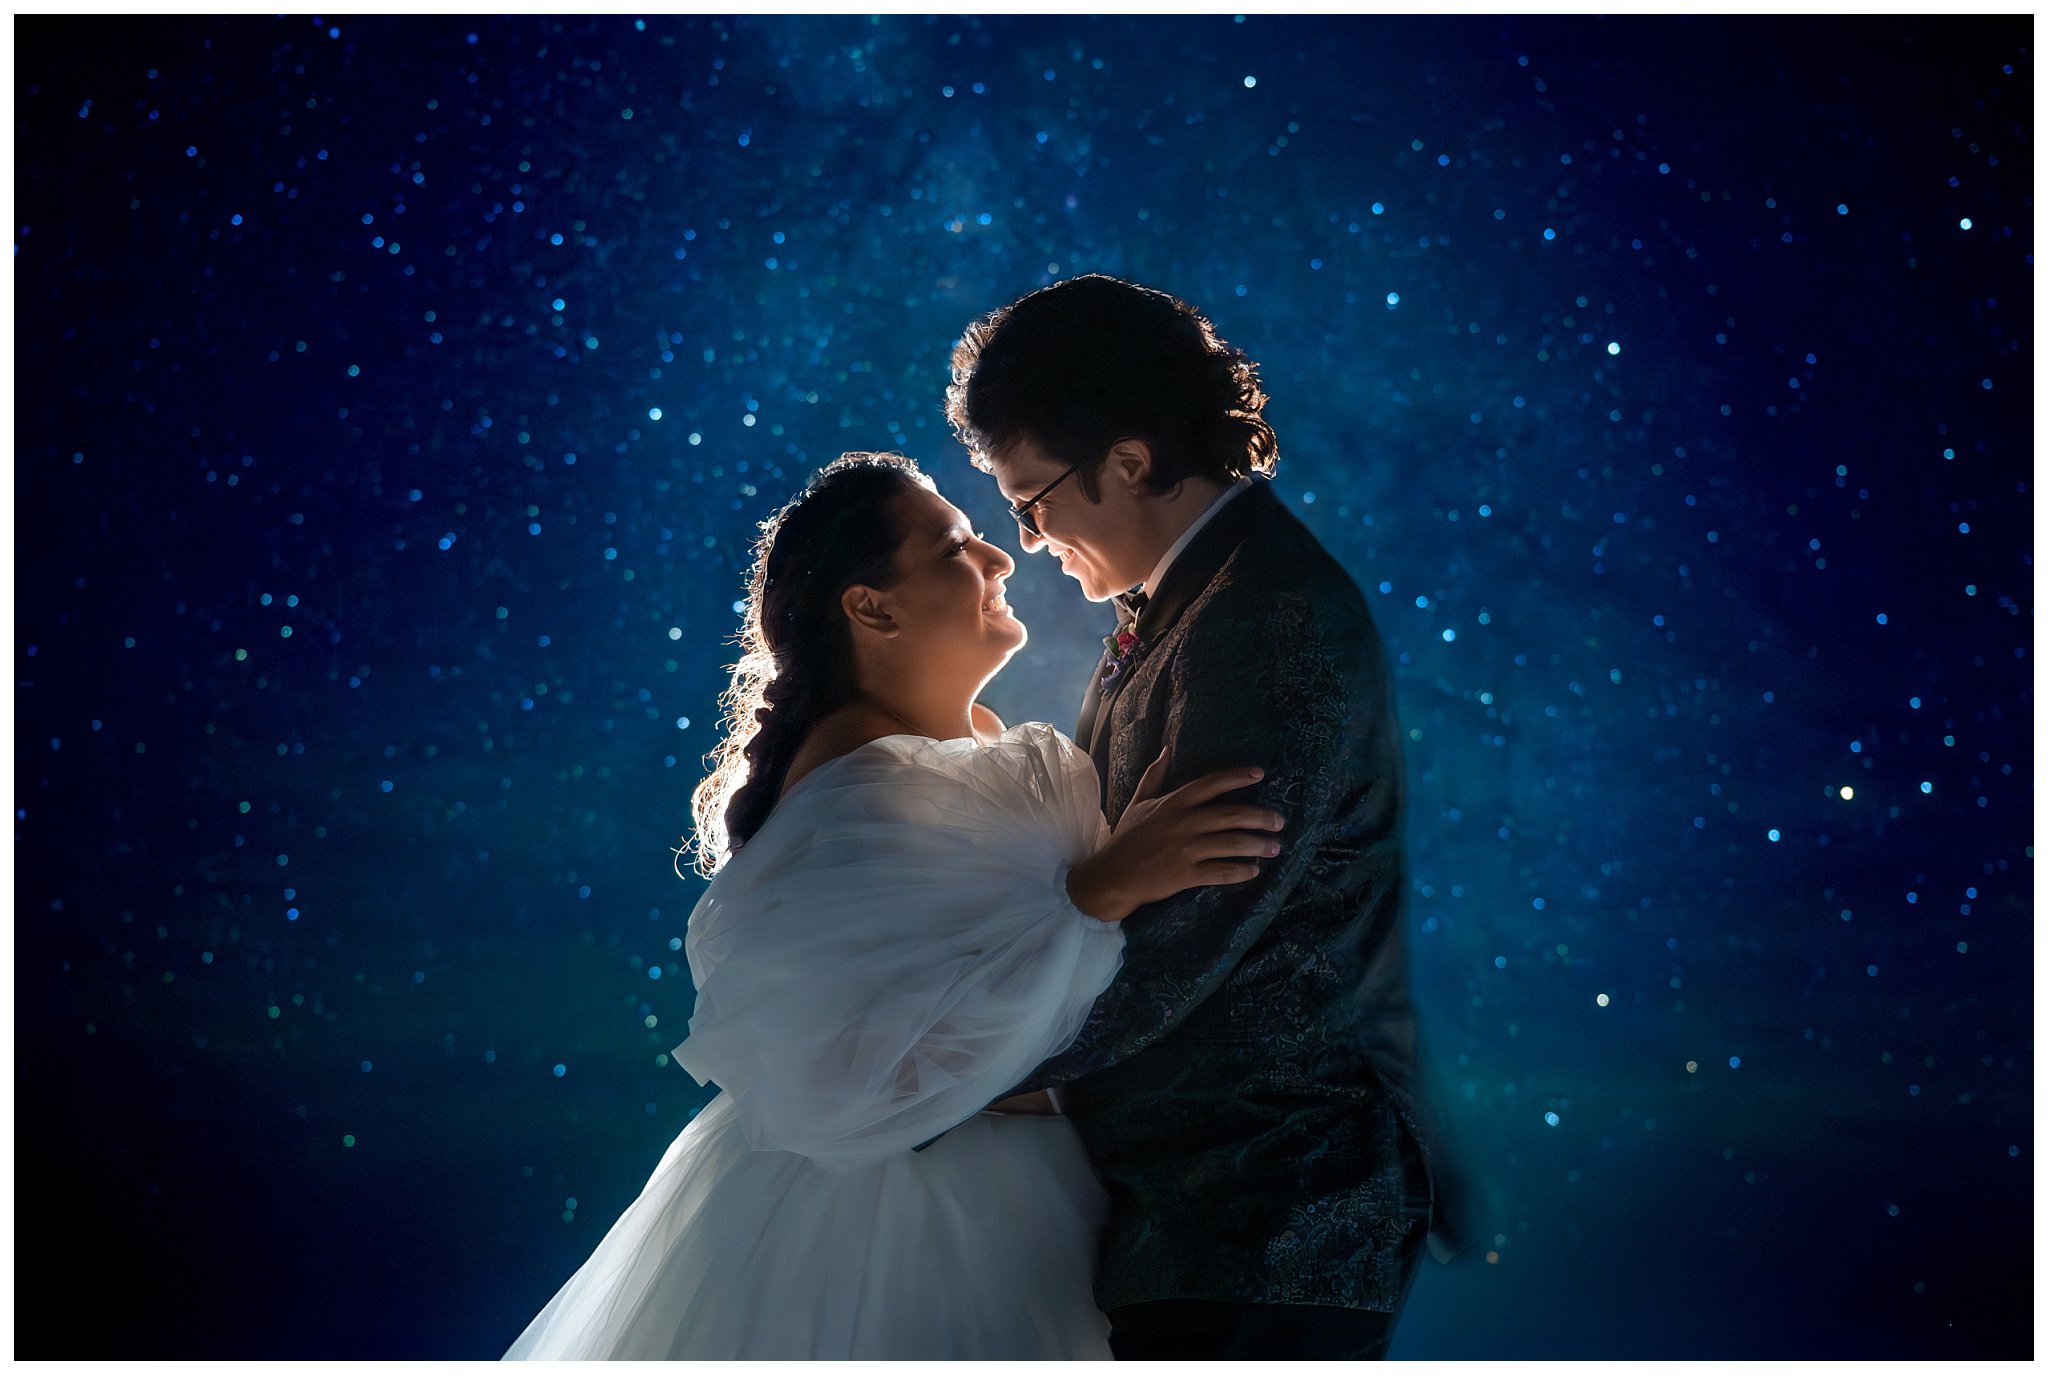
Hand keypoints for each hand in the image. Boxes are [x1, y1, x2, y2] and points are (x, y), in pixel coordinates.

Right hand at [1065, 746, 1283, 921]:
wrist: (1112, 875)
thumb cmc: (1126, 838)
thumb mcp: (1139, 802)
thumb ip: (1155, 776)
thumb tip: (1167, 750)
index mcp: (1174, 803)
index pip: (1211, 784)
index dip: (1237, 777)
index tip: (1260, 773)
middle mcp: (1183, 823)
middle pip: (1230, 815)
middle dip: (1259, 817)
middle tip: (1279, 820)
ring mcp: (1186, 849)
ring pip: (1231, 844)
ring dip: (1257, 845)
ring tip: (1275, 847)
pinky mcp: (1186, 875)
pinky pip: (1221, 872)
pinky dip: (1241, 871)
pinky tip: (1254, 871)